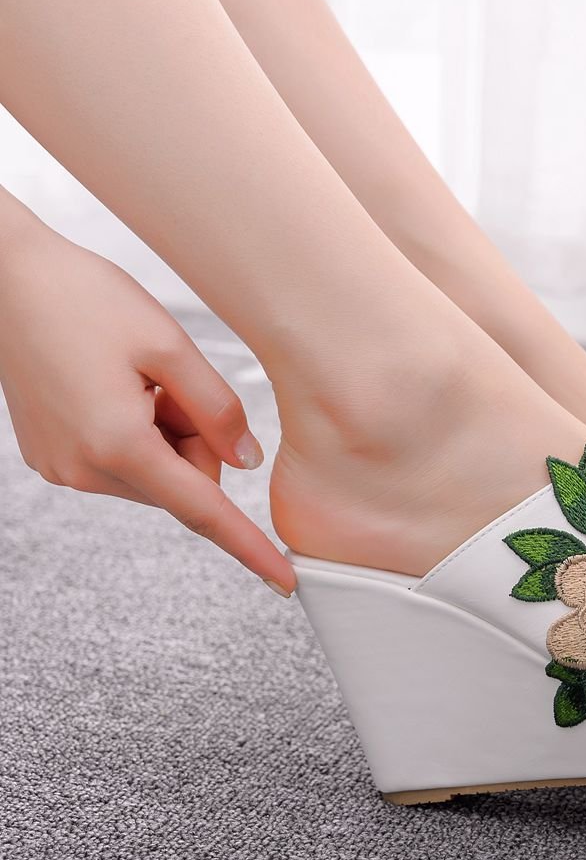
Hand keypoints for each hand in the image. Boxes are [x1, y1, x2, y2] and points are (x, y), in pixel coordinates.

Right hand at [0, 214, 295, 594]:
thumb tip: (243, 463)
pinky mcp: (53, 456)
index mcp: (118, 445)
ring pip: (156, 472)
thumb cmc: (84, 299)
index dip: (249, 546)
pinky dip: (139, 431)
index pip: (203, 511)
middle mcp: (85, 469)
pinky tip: (115, 386)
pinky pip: (124, 461)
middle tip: (170, 383)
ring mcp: (63, 467)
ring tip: (135, 379)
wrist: (7, 278)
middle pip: (183, 482)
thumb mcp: (170, 346)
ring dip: (166, 433)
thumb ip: (218, 411)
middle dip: (196, 439)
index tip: (284, 581)